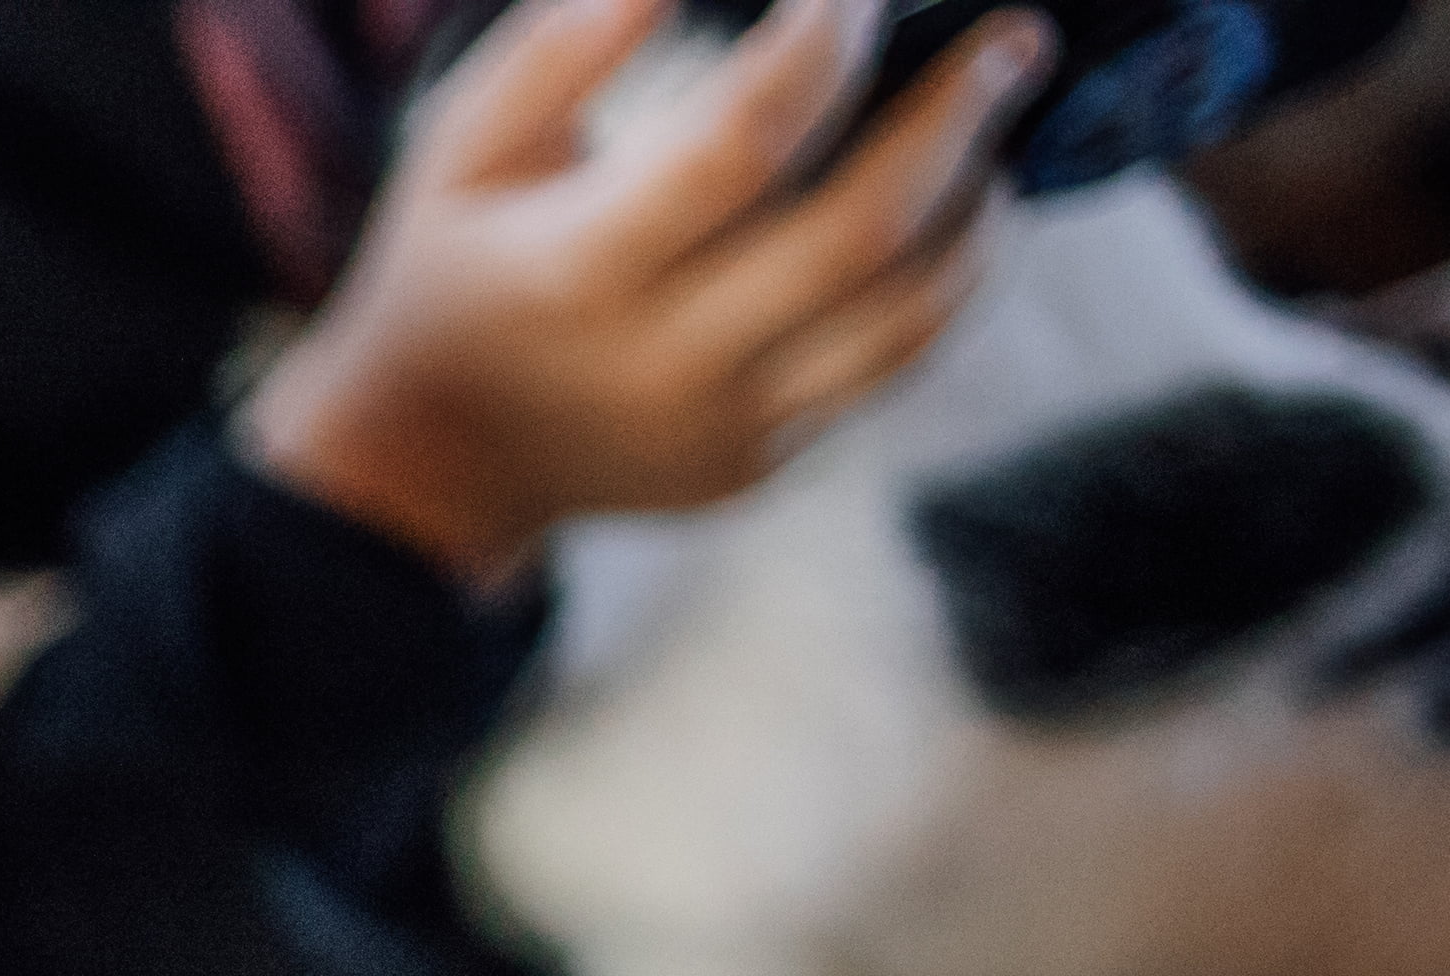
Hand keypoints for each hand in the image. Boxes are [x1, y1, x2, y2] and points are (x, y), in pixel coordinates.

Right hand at [241, 0, 1046, 585]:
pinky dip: (950, 277)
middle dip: (959, 116)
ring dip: (980, 202)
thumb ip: (561, 47)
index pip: (740, 143)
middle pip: (861, 230)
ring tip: (994, 124)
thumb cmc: (455, 267)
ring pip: (909, 312)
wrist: (435, 460)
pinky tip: (955, 211)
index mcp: (571, 274)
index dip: (822, 43)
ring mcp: (718, 426)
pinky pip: (891, 364)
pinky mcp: (758, 459)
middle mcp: (655, 364)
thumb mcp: (462, 147)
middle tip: (1015, 37)